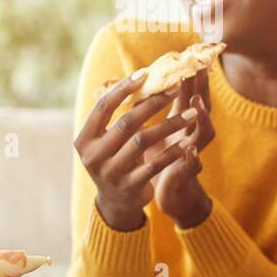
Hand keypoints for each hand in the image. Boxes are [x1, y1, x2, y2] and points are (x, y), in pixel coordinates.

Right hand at [74, 71, 198, 230]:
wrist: (116, 203)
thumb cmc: (114, 160)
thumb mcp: (106, 141)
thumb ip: (116, 117)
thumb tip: (138, 80)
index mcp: (84, 138)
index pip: (103, 106)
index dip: (124, 88)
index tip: (146, 72)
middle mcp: (94, 155)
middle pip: (127, 122)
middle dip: (154, 103)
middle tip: (175, 88)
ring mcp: (111, 172)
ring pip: (143, 141)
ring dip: (170, 125)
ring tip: (192, 113)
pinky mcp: (130, 186)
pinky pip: (155, 164)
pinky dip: (173, 152)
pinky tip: (189, 141)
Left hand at [150, 68, 215, 229]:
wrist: (170, 194)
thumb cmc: (160, 160)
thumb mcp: (153, 132)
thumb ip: (149, 111)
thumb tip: (132, 83)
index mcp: (180, 123)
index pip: (187, 94)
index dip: (189, 77)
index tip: (189, 55)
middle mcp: (190, 135)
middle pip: (202, 108)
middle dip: (201, 88)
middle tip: (199, 68)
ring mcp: (192, 154)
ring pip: (204, 134)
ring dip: (202, 118)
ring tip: (198, 104)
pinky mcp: (186, 175)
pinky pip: (193, 166)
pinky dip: (192, 159)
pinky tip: (189, 152)